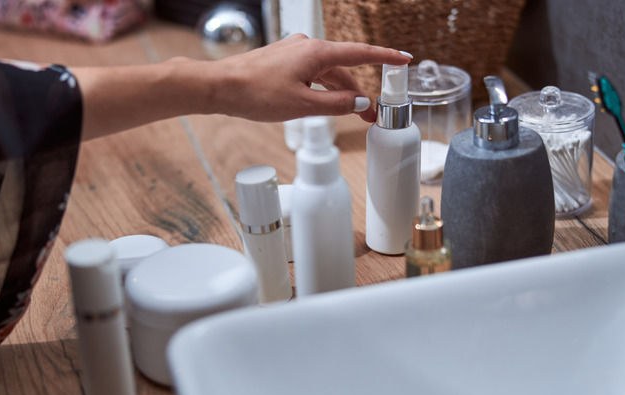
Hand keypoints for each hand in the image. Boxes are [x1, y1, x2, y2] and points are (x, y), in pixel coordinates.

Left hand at [203, 34, 411, 122]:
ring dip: (341, 93)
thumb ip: (336, 105)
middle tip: (373, 116)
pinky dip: (323, 89)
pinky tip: (323, 104)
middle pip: (344, 69)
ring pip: (327, 73)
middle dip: (361, 92)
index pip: (361, 54)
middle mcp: (308, 47)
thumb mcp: (302, 106)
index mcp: (317, 53)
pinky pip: (312, 74)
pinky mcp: (283, 62)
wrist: (220, 87)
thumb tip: (360, 103)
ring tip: (353, 116)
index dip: (385, 58)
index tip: (404, 60)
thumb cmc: (256, 93)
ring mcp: (294, 53)